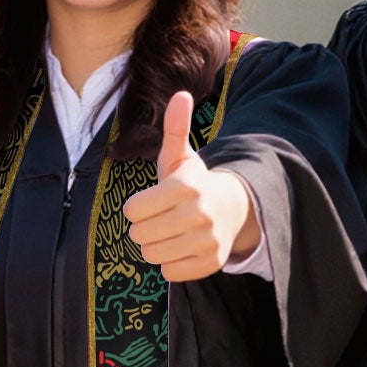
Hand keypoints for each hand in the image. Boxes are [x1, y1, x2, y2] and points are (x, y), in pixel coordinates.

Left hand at [121, 91, 257, 281]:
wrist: (233, 209)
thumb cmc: (194, 183)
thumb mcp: (181, 157)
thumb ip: (175, 128)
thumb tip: (180, 94)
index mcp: (186, 187)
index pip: (133, 210)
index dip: (136, 208)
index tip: (151, 202)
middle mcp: (199, 215)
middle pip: (139, 236)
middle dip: (144, 228)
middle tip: (160, 219)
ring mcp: (207, 241)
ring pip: (152, 256)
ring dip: (155, 246)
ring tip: (170, 233)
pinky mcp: (211, 263)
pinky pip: (169, 272)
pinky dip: (170, 263)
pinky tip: (182, 247)